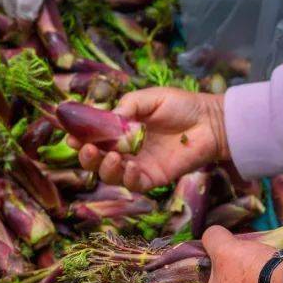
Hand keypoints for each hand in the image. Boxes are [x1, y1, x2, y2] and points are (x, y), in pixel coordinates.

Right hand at [83, 87, 227, 191]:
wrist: (211, 121)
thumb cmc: (182, 106)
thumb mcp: (150, 98)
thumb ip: (128, 107)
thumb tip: (109, 119)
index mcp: (121, 130)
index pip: (94, 137)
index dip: (80, 139)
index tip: (71, 136)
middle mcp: (126, 150)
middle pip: (96, 161)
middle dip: (87, 158)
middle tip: (86, 149)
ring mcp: (138, 165)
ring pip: (111, 175)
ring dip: (105, 168)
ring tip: (111, 157)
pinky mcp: (153, 178)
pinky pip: (133, 184)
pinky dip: (128, 177)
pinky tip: (131, 167)